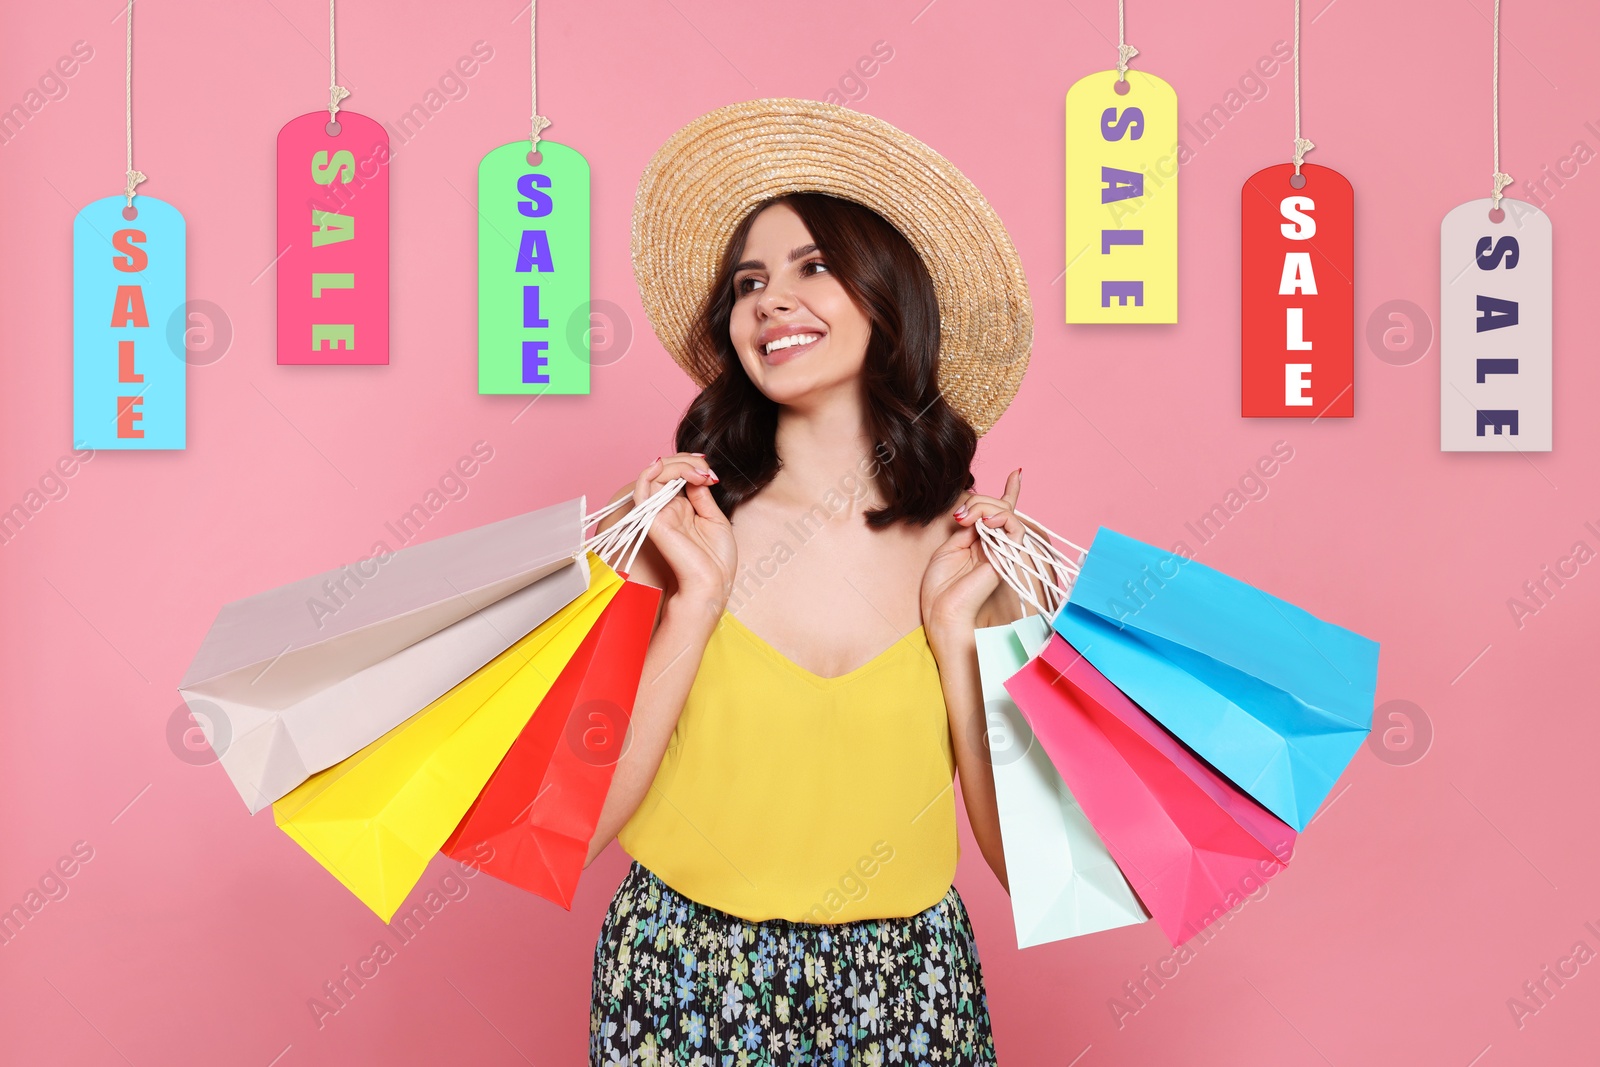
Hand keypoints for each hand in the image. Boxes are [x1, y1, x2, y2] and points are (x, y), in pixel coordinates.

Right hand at [633, 453, 736, 609]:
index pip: (678, 476)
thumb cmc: (716, 560)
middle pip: (666, 472)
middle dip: (686, 462)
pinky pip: (641, 490)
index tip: (711, 472)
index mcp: (683, 510)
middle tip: (705, 468)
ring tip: (697, 470)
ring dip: (675, 465)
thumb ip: (702, 496)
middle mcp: (668, 509)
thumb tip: (696, 474)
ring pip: (655, 475)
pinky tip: (663, 466)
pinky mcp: (652, 520)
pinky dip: (648, 474)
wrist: (713, 584)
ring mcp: (659, 514)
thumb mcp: (714, 519)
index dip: (692, 465)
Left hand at [920, 468, 1023, 647]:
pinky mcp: (1007, 556)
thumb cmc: (941, 590)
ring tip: (967, 517)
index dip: (1010, 493)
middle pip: (998, 508)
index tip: (1016, 474)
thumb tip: (976, 512)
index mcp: (980, 544)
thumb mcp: (948, 550)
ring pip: (1005, 512)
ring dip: (985, 506)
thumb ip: (966, 528)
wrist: (944, 614)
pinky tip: (984, 520)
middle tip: (960, 515)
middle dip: (979, 500)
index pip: (997, 514)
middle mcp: (994, 545)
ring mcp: (1002, 550)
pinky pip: (1013, 526)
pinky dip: (1001, 516)